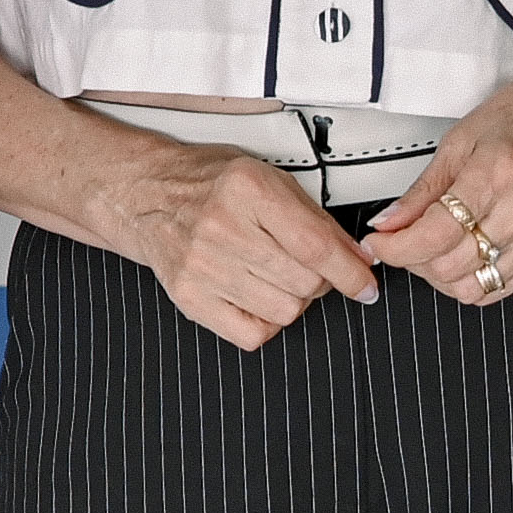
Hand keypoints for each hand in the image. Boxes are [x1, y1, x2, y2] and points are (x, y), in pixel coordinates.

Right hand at [108, 138, 379, 348]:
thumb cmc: (208, 180)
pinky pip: (252, 335)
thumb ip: (315, 218)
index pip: (315, 245)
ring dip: (295, 300)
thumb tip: (357, 258)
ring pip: (284, 311)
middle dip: (322, 281)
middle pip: (304, 282)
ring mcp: (202, 266)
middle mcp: (222, 227)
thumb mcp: (267, 177)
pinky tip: (258, 296)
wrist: (147, 192)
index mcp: (247, 189)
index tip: (365, 284)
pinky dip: (266, 322)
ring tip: (280, 277)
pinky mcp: (190, 298)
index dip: (350, 272)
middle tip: (312, 268)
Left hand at [366, 74, 512, 305]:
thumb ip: (423, 189)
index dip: (397, 247)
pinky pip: (498, 289)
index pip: (437, 231)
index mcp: (499, 171)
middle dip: (412, 261)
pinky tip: (460, 255)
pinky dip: (469, 280)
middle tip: (400, 241)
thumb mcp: (462, 138)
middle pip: (451, 265)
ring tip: (429, 249)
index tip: (376, 243)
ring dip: (438, 276)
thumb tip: (387, 224)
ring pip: (473, 287)